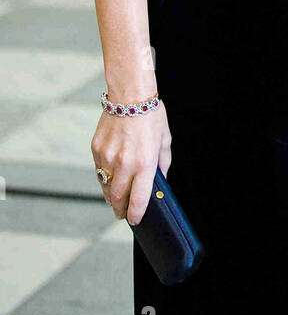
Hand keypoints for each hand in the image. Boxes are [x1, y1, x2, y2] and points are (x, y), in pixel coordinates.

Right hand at [91, 103, 171, 224]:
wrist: (129, 95)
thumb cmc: (150, 115)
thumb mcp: (165, 139)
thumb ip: (162, 163)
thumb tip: (160, 179)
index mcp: (144, 162)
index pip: (138, 199)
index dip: (136, 214)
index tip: (135, 220)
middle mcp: (124, 163)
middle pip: (118, 197)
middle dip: (120, 209)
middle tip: (122, 214)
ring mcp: (107, 157)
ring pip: (106, 187)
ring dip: (110, 197)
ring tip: (115, 200)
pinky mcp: (96, 149)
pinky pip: (99, 171)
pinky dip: (104, 178)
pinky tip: (110, 178)